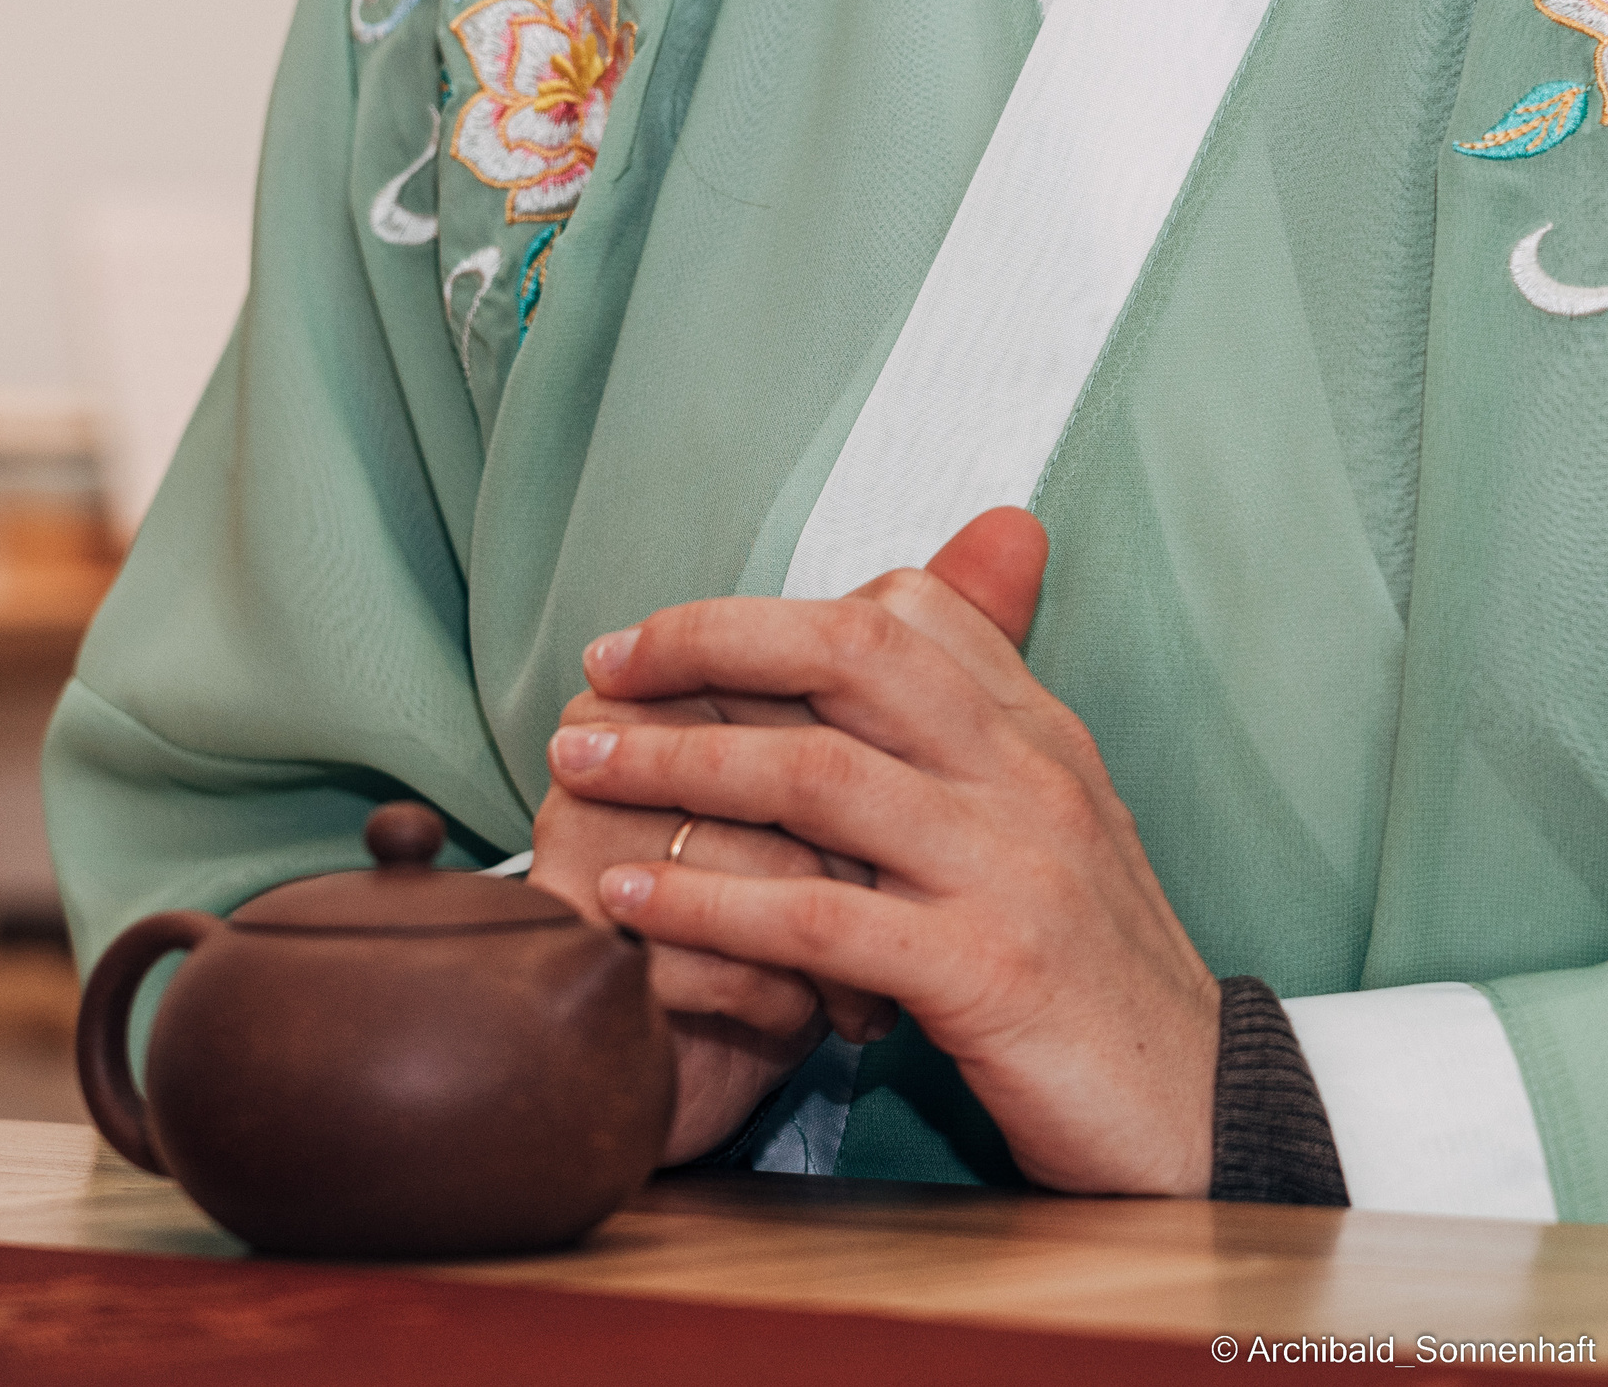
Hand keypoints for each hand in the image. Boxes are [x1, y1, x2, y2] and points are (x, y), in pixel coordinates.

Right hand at [529, 691, 886, 1163]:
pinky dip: (787, 999)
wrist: (698, 1071)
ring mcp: (585, 848)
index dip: (882, 769)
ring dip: (838, 942)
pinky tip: (808, 1021)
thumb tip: (1022, 536)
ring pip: (757, 858)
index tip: (911, 831)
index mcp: (668, 694)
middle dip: (867, 858)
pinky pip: (712, 955)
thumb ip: (932, 656)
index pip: (805, 685)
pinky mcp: (589, 950)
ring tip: (871, 990)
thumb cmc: (791, 922)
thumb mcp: (865, 793)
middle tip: (907, 914)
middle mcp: (609, 753)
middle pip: (788, 764)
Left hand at [555, 509, 1220, 1195]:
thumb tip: (902, 603)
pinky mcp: (987, 974)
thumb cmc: (1090, 970)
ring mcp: (1012, 872)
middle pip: (852, 657)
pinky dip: (707, 902)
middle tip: (599, 670)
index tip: (661, 639)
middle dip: (706, 646)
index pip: (904, 614)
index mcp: (1039, 734)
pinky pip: (816, 918)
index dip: (766, 612)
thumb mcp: (1043, 827)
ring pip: (818, 777)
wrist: (1204, 1117)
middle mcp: (1031, 778)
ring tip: (578, 767)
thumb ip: (968, 726)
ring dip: (677, 764)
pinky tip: (630, 894)